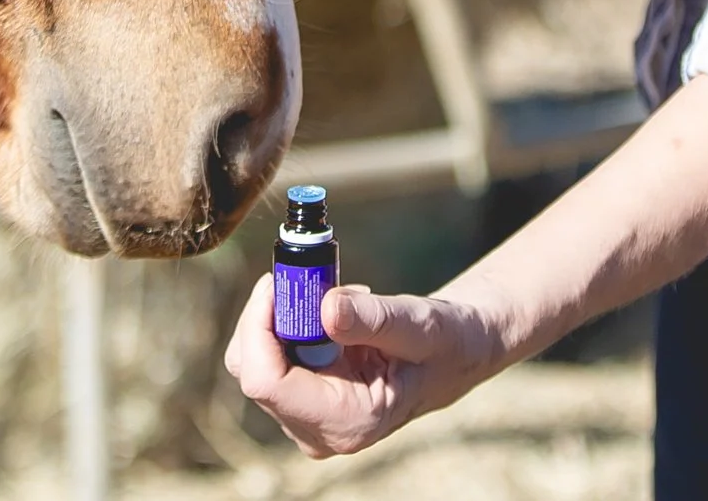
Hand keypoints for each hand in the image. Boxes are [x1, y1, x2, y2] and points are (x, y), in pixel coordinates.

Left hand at [223, 275, 504, 457]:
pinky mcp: (302, 399)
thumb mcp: (419, 326)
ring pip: (253, 360)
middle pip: (253, 369)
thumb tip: (324, 307)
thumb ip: (373, 320)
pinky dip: (287, 323)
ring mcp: (306, 417)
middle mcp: (318, 429)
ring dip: (280, 317)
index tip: (276, 281)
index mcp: (346, 422)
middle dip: (270, 315)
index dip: (259, 327)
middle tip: (307, 277)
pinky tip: (326, 312)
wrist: (454, 353)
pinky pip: (267, 355)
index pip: (267, 383)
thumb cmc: (444, 344)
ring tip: (332, 297)